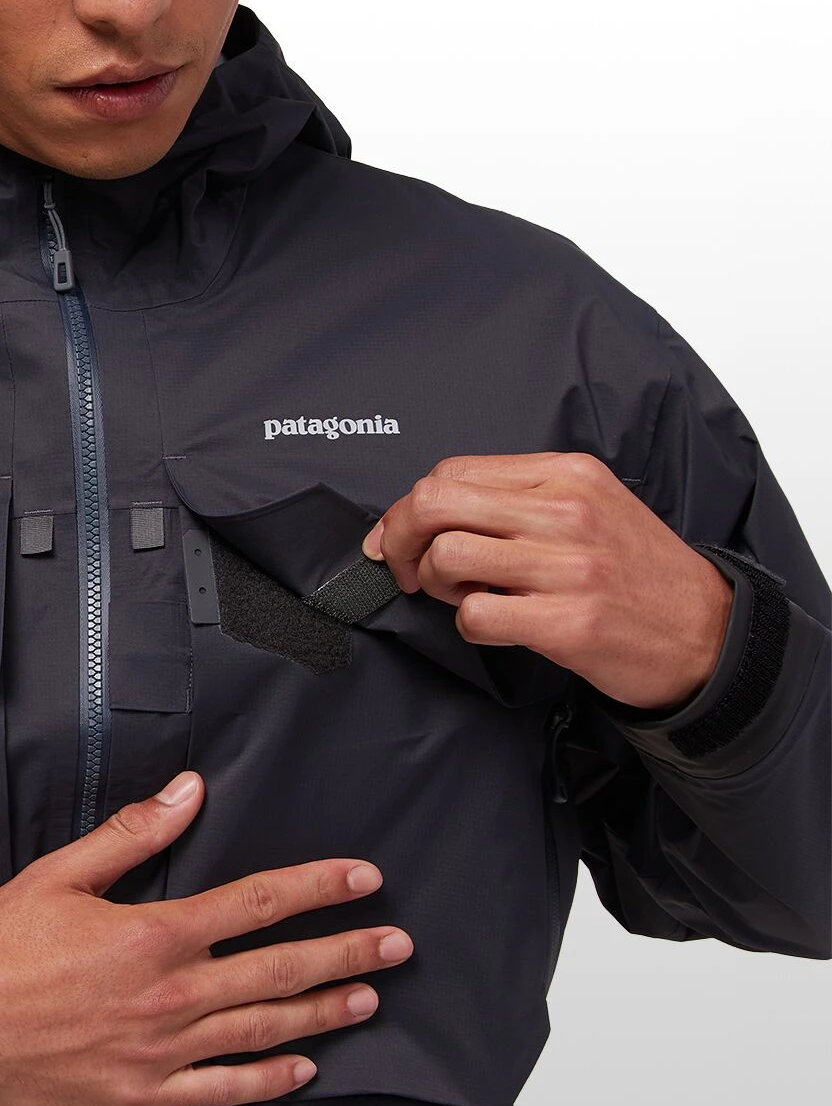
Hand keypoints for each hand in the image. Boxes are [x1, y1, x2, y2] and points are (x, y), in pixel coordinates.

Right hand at [0, 770, 412, 1105]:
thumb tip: (190, 792)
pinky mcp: (143, 1095)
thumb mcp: (62, 874)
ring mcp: (161, 1052)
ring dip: (323, 1011)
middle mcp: (171, 994)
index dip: (318, 887)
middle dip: (346, 952)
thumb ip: (134, 833)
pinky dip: (268, 1081)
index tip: (364, 879)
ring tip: (369, 998)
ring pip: (263, 1029)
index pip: (258, 903)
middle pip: (278, 969)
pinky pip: (222, 1091)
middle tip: (397, 944)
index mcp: (155, 933)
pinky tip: (304, 1070)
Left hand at [360, 452, 733, 709]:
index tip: (398, 536)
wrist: (706, 633)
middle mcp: (564, 510)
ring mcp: (567, 566)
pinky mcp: (567, 621)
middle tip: (405, 568)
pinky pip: (474, 615)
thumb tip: (426, 511)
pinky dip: (467, 624)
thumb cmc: (635, 571)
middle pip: (435, 503)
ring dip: (435, 585)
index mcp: (564, 473)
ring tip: (463, 595)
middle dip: (399, 539)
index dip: (408, 508)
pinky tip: (494, 624)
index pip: (451, 472)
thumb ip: (515, 499)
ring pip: (447, 556)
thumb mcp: (589, 505)